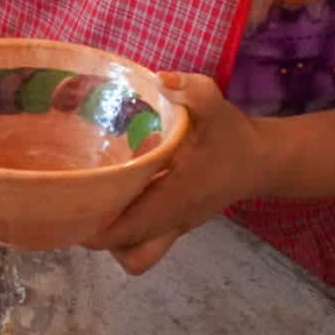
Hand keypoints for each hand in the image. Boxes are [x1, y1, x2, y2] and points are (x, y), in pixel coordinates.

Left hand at [83, 71, 272, 274]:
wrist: (262, 160)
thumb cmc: (233, 135)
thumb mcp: (215, 105)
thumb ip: (192, 89)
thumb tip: (161, 78)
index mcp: (177, 197)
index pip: (131, 229)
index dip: (97, 227)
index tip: (72, 206)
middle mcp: (174, 220)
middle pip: (129, 253)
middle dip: (99, 236)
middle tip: (78, 202)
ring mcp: (177, 227)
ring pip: (138, 256)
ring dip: (113, 239)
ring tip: (95, 202)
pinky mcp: (177, 225)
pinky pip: (146, 243)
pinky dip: (127, 231)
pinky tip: (115, 196)